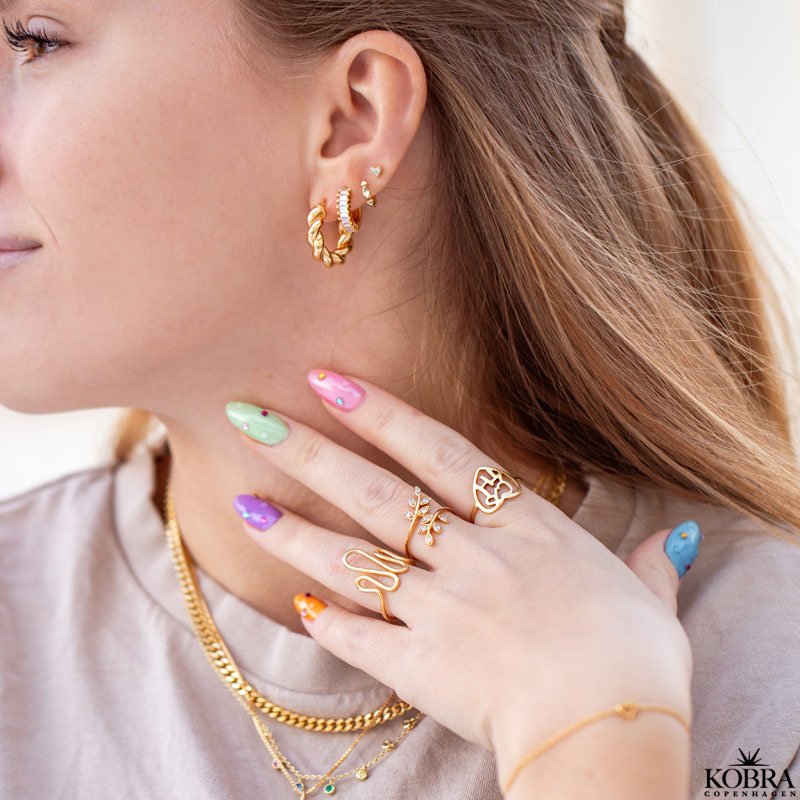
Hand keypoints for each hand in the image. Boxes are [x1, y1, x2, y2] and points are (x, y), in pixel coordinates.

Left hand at [224, 369, 694, 787]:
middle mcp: (470, 555)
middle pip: (376, 494)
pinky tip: (295, 605)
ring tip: (242, 502)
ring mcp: (439, 608)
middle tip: (253, 416)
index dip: (380, 412)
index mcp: (522, 526)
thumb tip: (673, 545)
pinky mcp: (420, 666)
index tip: (330, 380)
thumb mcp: (648, 600)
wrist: (608, 731)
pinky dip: (327, 623)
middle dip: (310, 452)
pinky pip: (360, 638)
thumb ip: (649, 566)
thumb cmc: (635, 660)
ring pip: (351, 559)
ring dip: (294, 530)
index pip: (437, 452)